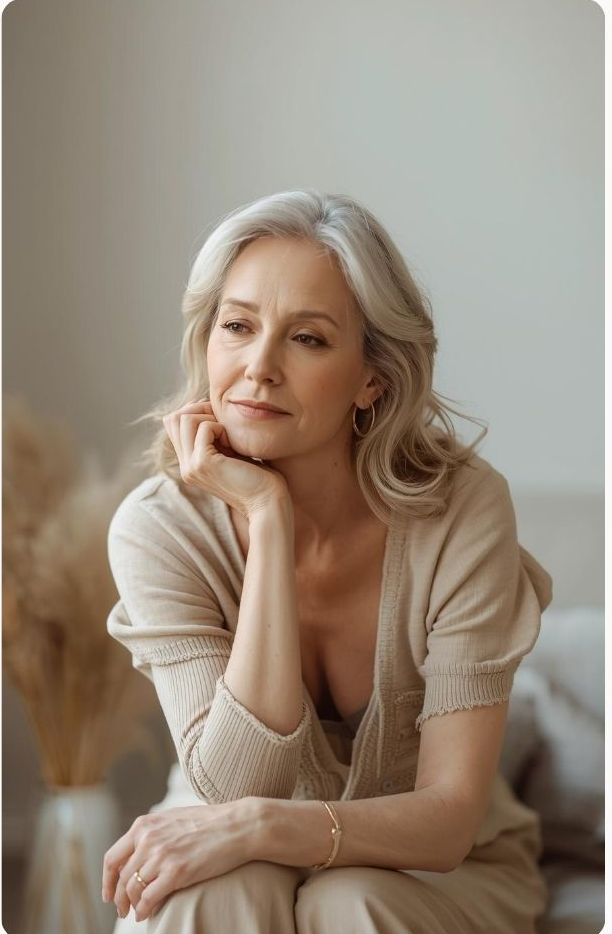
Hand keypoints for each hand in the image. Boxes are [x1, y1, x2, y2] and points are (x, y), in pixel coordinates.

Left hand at [102, 799, 257, 922]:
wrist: (237, 826)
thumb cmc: (209, 823)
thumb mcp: (172, 819)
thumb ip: (152, 833)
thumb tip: (137, 853)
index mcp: (145, 825)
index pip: (112, 858)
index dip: (107, 881)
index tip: (108, 894)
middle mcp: (148, 839)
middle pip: (121, 878)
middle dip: (119, 898)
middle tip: (122, 910)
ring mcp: (161, 855)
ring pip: (133, 889)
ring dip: (132, 906)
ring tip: (137, 912)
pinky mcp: (176, 872)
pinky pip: (148, 898)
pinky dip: (143, 910)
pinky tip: (146, 914)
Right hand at [163, 399, 288, 518]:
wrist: (268, 502)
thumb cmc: (259, 477)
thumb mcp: (232, 451)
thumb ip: (216, 436)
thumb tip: (206, 405)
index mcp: (190, 463)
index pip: (173, 424)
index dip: (194, 411)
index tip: (219, 417)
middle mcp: (185, 466)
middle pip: (173, 419)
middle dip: (200, 409)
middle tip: (224, 420)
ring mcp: (191, 466)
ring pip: (183, 419)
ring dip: (209, 417)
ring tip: (228, 433)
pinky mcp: (202, 463)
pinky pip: (203, 427)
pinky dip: (220, 426)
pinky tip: (233, 442)